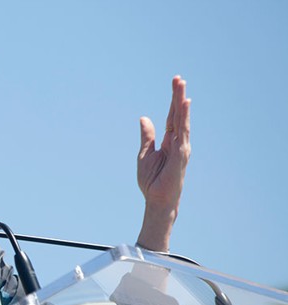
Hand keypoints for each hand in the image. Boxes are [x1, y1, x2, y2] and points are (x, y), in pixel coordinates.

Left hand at [136, 76, 190, 250]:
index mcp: (169, 142)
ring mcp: (181, 148)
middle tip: (178, 78)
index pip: (172, 117)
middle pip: (178, 115)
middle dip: (178, 97)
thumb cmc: (152, 181)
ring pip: (182, 121)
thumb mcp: (145, 154)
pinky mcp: (180, 155)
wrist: (156, 200)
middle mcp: (178, 142)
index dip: (173, 101)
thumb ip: (147, 136)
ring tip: (181, 87)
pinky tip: (184, 107)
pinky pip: (182, 133)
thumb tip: (144, 118)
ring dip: (181, 104)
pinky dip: (183, 119)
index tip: (175, 84)